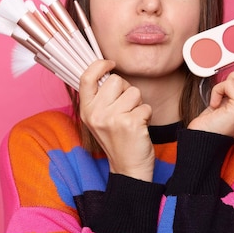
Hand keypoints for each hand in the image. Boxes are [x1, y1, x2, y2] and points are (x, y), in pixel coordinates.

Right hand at [78, 60, 155, 181]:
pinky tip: (140, 128)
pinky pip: (145, 106)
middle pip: (116, 80)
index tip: (111, 64)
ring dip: (138, 104)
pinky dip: (147, 116)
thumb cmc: (117, 140)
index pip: (86, 77)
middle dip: (126, 90)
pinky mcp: (129, 123)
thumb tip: (107, 69)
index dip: (100, 65)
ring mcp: (111, 118)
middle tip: (126, 108)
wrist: (128, 168)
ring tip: (133, 119)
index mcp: (86, 110)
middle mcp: (95, 114)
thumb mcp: (100, 119)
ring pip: (134, 92)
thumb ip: (100, 97)